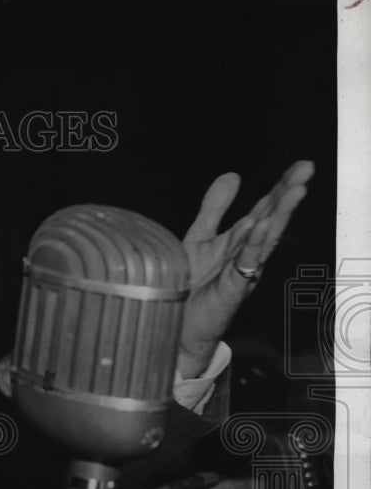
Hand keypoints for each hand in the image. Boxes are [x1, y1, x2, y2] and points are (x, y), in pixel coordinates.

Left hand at [178, 160, 314, 377]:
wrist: (179, 323)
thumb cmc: (192, 282)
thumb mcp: (200, 236)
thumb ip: (215, 208)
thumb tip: (233, 175)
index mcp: (242, 239)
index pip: (265, 208)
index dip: (281, 186)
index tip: (301, 165)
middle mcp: (248, 253)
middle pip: (271, 218)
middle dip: (288, 194)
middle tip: (307, 170)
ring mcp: (244, 270)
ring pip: (266, 238)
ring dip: (280, 214)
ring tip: (296, 190)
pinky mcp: (234, 288)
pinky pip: (246, 263)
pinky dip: (253, 244)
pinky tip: (260, 226)